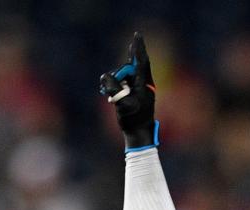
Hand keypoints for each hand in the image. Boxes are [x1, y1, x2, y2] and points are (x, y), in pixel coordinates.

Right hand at [99, 32, 156, 149]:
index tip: (137, 35)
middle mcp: (142, 82)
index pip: (141, 61)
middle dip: (118, 75)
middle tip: (111, 91)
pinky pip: (121, 83)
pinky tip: (108, 95)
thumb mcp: (122, 104)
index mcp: (144, 83)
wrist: (138, 133)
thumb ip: (113, 88)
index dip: (138, 48)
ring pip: (123, 75)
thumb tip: (105, 76)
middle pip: (128, 68)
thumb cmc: (133, 119)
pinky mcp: (132, 93)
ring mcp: (137, 87)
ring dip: (114, 83)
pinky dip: (114, 86)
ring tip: (108, 96)